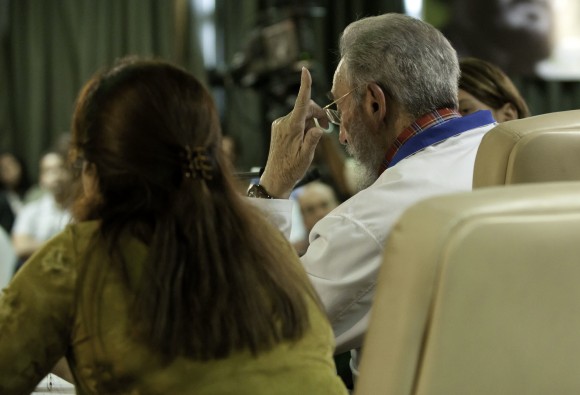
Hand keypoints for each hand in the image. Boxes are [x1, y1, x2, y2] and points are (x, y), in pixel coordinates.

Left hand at [260, 68, 328, 197]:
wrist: (276, 178)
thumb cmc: (291, 169)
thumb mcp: (306, 156)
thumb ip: (312, 140)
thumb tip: (318, 128)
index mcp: (291, 128)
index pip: (300, 103)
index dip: (304, 85)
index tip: (305, 71)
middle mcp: (283, 122)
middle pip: (305, 108)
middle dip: (318, 114)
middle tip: (327, 128)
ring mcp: (279, 124)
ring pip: (301, 114)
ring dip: (311, 121)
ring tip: (315, 137)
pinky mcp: (279, 128)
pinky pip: (295, 120)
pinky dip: (304, 125)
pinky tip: (305, 139)